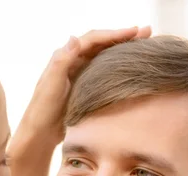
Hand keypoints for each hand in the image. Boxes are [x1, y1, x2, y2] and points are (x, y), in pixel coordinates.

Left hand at [17, 26, 151, 147]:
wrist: (40, 132)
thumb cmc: (43, 109)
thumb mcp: (51, 85)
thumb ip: (62, 61)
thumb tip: (74, 38)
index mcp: (65, 56)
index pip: (93, 39)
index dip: (114, 33)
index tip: (134, 31)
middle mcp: (73, 61)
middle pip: (102, 44)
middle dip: (124, 37)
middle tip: (147, 32)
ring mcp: (80, 73)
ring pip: (106, 56)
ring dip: (124, 49)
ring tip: (145, 44)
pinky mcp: (85, 86)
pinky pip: (105, 71)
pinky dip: (119, 65)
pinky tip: (131, 67)